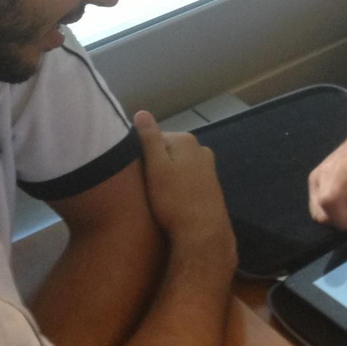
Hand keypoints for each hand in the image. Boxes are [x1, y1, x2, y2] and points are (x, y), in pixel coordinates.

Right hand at [134, 110, 234, 263]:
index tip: (135, 174)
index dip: (141, 156)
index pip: (153, 139)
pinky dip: (176, 186)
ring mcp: (208, 167)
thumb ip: (149, 139)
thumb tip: (142, 113)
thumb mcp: (156, 167)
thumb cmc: (174, 199)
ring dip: (165, 177)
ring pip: (176, 166)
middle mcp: (201, 149)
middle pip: (166, 152)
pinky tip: (171, 201)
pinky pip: (186, 178)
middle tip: (145, 187)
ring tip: (156, 196)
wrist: (203, 232)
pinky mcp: (210, 185)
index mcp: (186, 140)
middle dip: (154, 166)